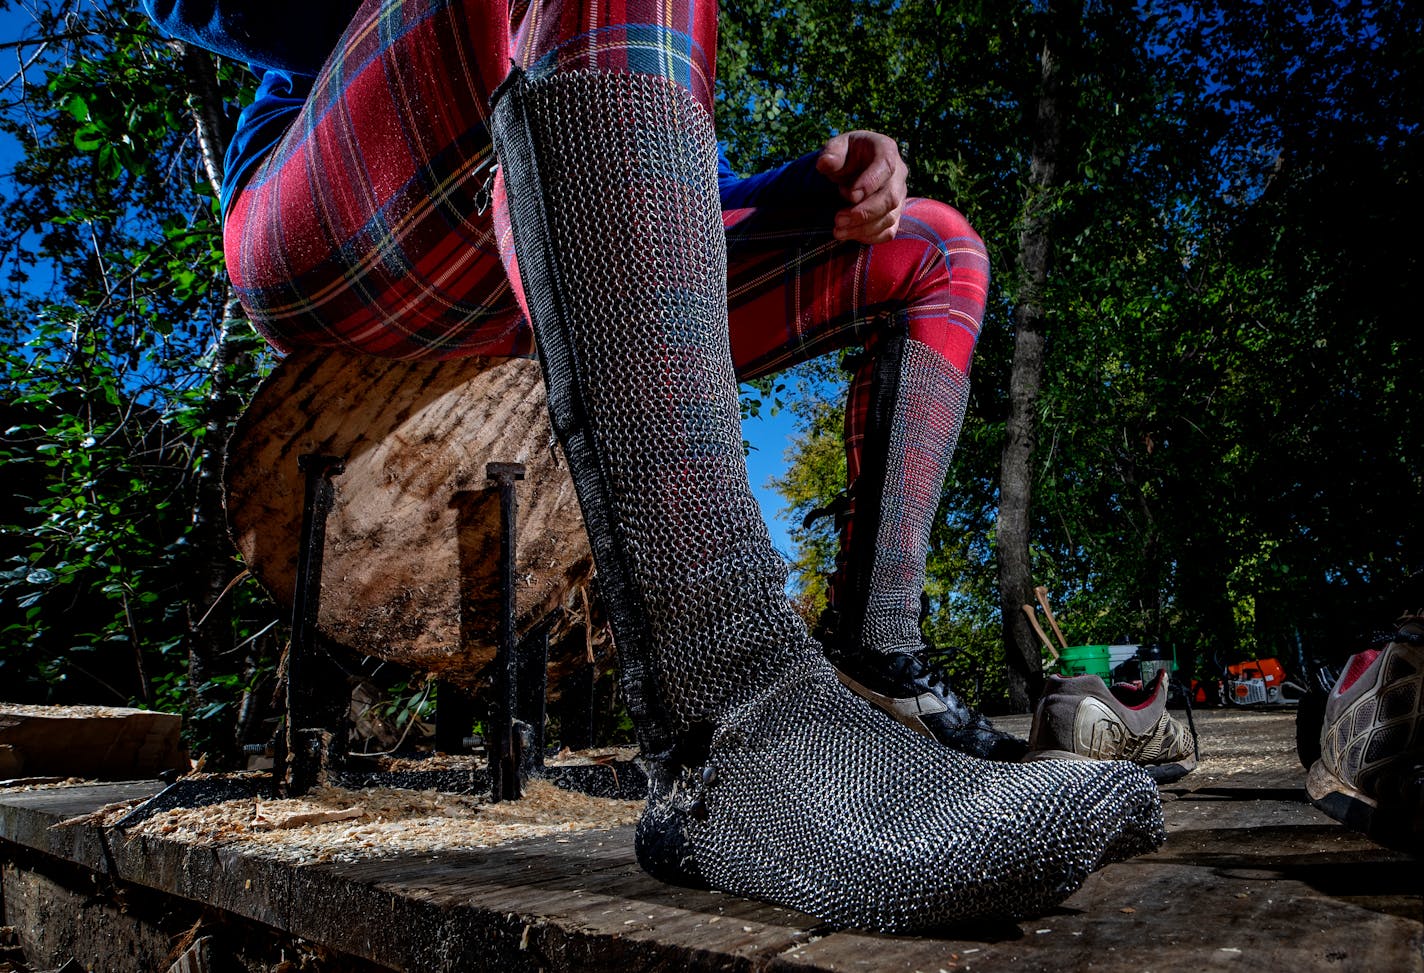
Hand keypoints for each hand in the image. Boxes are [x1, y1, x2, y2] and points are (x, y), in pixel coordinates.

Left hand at [815, 130, 907, 244]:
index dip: (869, 183)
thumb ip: (832, 153)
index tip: (849, 195)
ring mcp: (899, 196)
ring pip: (889, 218)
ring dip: (863, 228)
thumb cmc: (846, 155)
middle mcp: (898, 174)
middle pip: (890, 198)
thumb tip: (825, 163)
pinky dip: (869, 237)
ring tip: (838, 230)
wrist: (853, 167)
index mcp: (886, 150)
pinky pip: (888, 231)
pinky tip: (850, 234)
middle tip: (838, 219)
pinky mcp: (894, 214)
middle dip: (863, 212)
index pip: (885, 166)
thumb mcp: (837, 147)